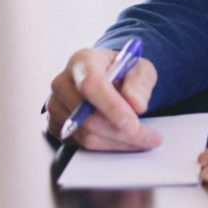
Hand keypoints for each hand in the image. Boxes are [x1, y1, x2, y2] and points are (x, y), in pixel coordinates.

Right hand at [45, 47, 161, 150]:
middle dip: (122, 132)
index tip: (133, 123)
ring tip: (144, 140)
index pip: (92, 85)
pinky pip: (82, 145)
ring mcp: (56, 106)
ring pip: (86, 135)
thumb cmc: (122, 71)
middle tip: (151, 137)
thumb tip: (136, 104)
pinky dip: (108, 146)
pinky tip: (126, 140)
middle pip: (87, 116)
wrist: (108, 78)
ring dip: (118, 142)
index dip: (112, 107)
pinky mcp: (57, 126)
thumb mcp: (140, 68)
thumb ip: (140, 82)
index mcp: (83, 61)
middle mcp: (62, 83)